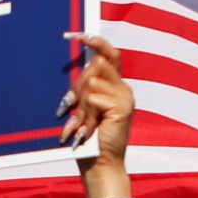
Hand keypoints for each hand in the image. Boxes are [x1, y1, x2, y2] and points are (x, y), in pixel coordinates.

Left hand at [60, 33, 135, 164]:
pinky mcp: (123, 106)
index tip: (77, 35)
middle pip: (95, 66)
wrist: (99, 163)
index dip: (96, 42)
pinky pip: (94, 96)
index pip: (110, 54)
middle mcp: (124, 88)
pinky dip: (87, 113)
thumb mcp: (85, 107)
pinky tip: (90, 128)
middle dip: (78, 87)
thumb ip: (86, 87)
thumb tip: (82, 65)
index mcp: (116, 86)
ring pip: (92, 81)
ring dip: (81, 104)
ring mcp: (126, 96)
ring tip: (83, 124)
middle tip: (72, 109)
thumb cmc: (88, 137)